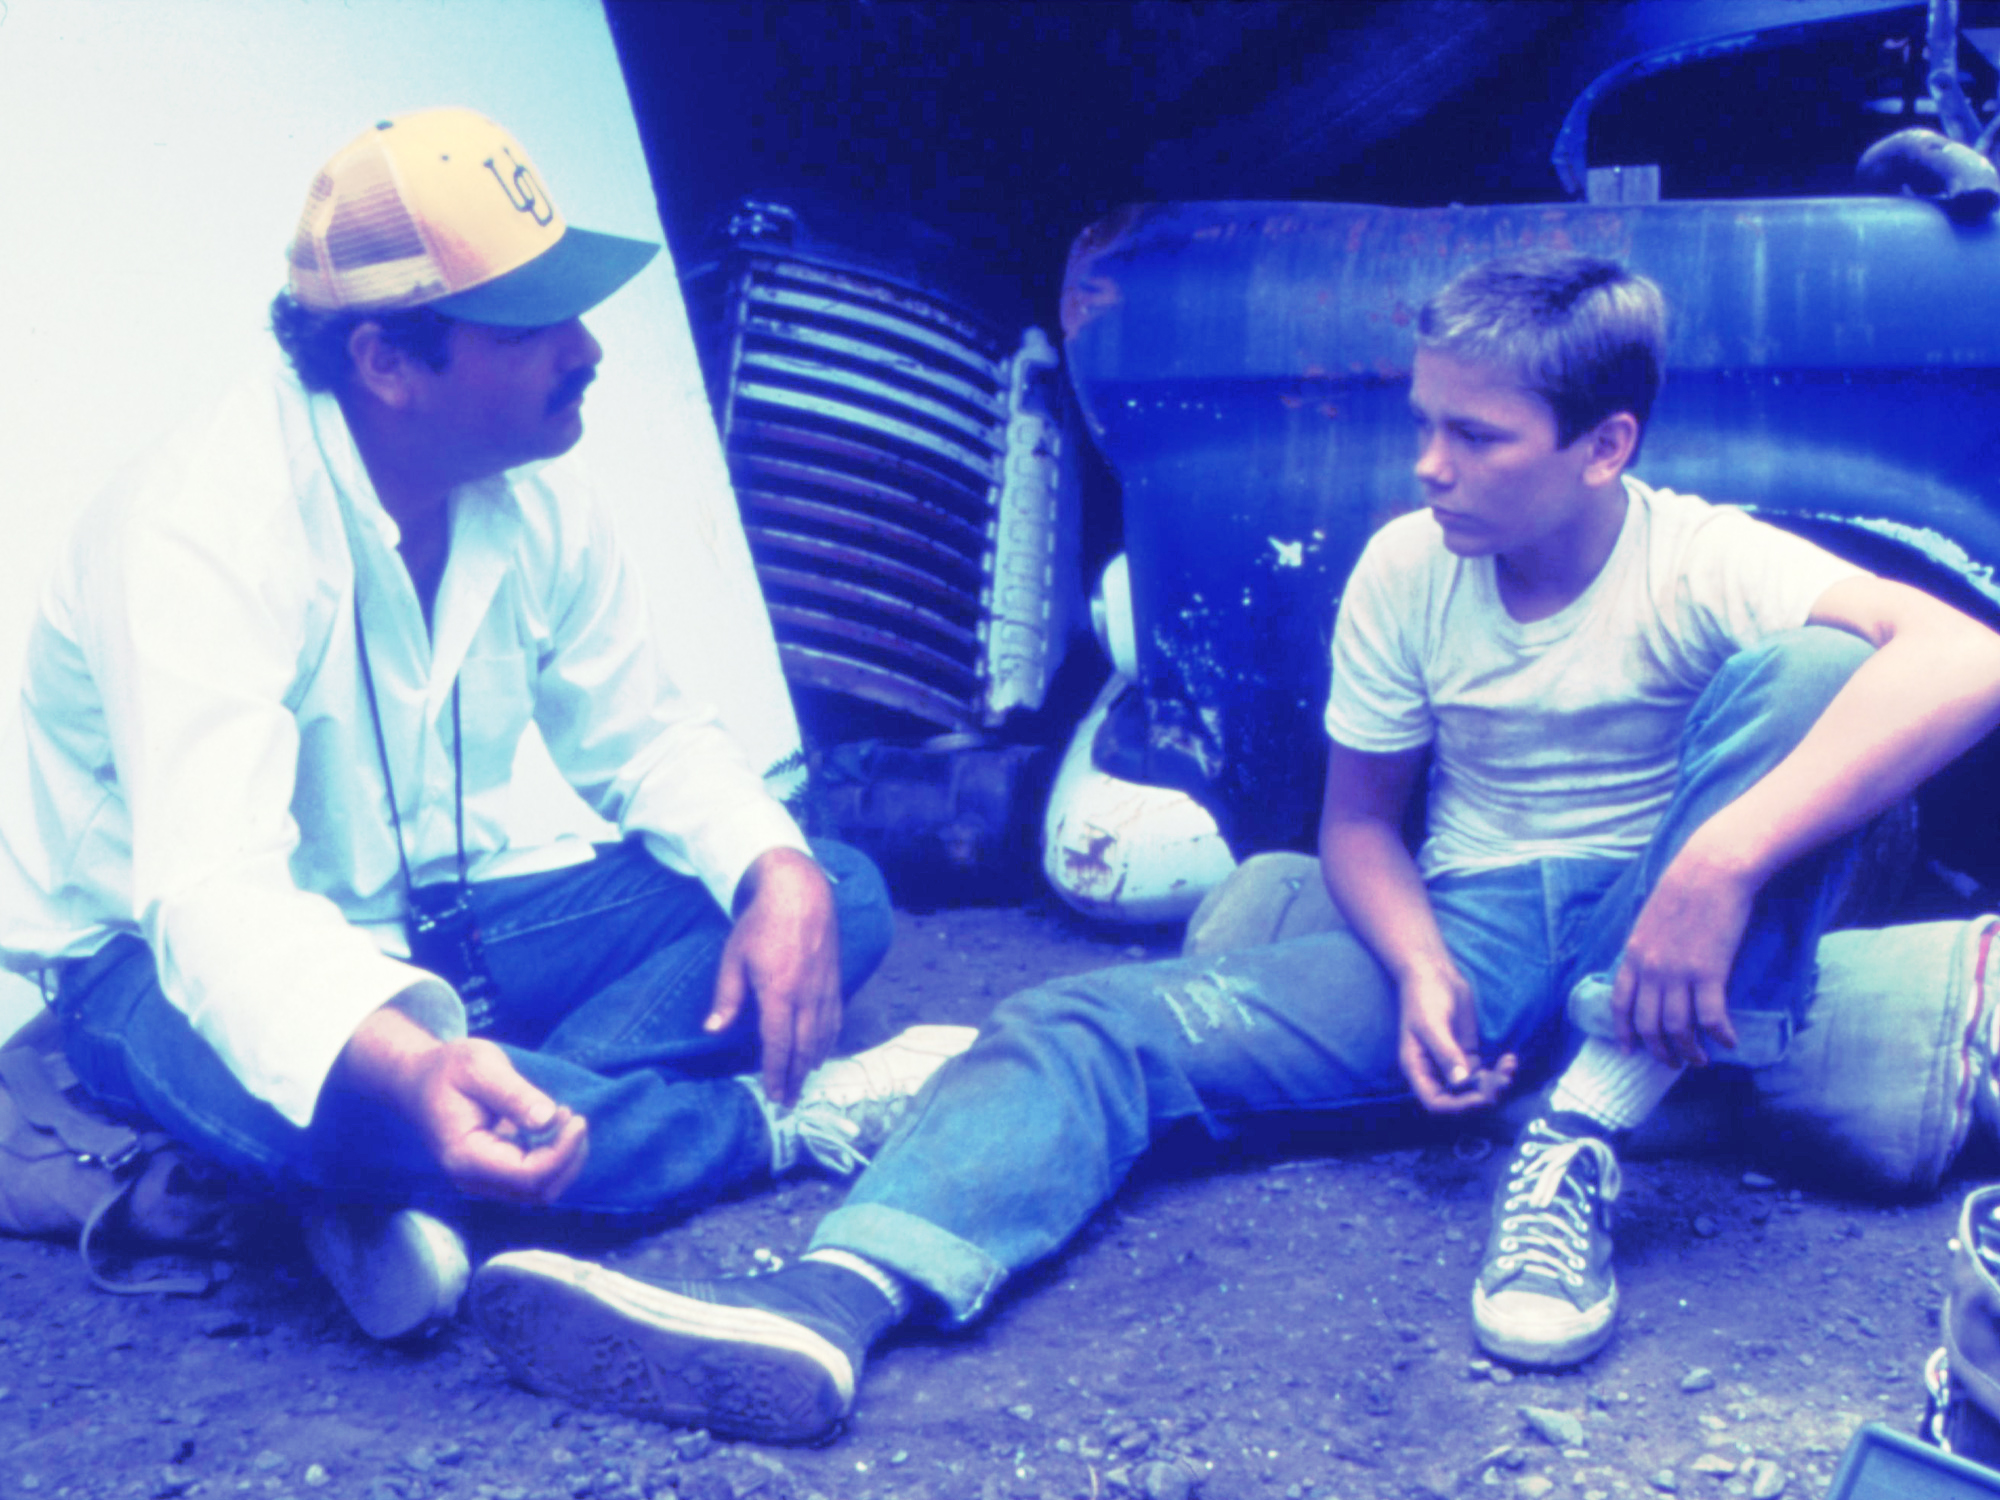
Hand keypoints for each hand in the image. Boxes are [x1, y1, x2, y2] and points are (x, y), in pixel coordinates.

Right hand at [337, 1008, 587, 1204]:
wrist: (418, 1080)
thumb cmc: (447, 1069)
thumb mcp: (480, 1067)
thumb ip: (513, 1094)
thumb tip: (548, 1120)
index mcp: (465, 1157)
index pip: (528, 1175)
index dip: (562, 1153)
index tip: (578, 1119)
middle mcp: (472, 1179)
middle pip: (538, 1191)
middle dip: (567, 1158)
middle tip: (574, 1117)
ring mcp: (483, 1180)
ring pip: (539, 1190)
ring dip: (564, 1160)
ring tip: (565, 1118)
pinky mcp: (494, 1173)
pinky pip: (533, 1179)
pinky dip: (554, 1157)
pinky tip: (554, 1125)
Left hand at [706, 847, 841, 1106]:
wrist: (800, 892)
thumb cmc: (761, 923)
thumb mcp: (733, 958)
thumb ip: (726, 997)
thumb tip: (712, 1031)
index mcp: (779, 992)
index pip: (778, 1044)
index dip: (775, 1073)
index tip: (773, 1096)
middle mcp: (807, 995)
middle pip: (804, 1047)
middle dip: (796, 1077)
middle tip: (788, 1101)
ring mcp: (825, 988)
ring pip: (823, 1036)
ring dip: (812, 1063)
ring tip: (803, 1082)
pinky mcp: (835, 980)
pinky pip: (835, 1018)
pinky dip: (829, 1041)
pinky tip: (822, 1051)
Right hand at [1397, 964, 1515, 1113]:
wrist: (1433, 972)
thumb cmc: (1424, 996)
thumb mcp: (1432, 1024)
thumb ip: (1445, 1053)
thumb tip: (1460, 1082)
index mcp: (1417, 1068)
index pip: (1436, 1102)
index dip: (1458, 1106)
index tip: (1482, 1097)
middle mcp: (1434, 1071)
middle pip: (1458, 1099)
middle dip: (1482, 1095)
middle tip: (1503, 1081)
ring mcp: (1452, 1063)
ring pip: (1475, 1088)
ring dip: (1494, 1083)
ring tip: (1510, 1067)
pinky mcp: (1467, 1053)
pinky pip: (1484, 1073)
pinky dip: (1498, 1071)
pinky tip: (1510, 1059)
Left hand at [1612, 847, 1753, 1066]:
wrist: (1711, 870)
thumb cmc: (1685, 888)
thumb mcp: (1651, 918)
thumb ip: (1648, 946)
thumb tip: (1650, 967)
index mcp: (1633, 954)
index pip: (1620, 1004)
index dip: (1623, 1032)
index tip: (1630, 1051)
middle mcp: (1650, 969)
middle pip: (1647, 1025)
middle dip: (1659, 1051)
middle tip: (1673, 1064)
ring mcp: (1678, 973)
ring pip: (1677, 1028)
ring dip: (1688, 1051)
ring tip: (1700, 1060)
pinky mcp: (1708, 972)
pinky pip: (1710, 1018)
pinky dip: (1719, 1035)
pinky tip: (1729, 1042)